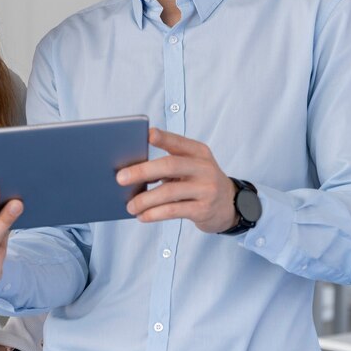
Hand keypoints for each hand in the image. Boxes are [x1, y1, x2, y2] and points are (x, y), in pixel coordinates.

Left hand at [121, 128, 236, 232]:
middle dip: (142, 171)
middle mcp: (205, 168)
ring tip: (129, 206)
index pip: (178, 142)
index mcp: (199, 152)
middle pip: (170, 165)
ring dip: (144, 199)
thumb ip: (170, 162)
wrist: (230, 205)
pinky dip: (154, 214)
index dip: (163, 138)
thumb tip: (132, 170)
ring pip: (169, 192)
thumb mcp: (192, 166)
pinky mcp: (203, 210)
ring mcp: (206, 189)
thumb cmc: (199, 181)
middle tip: (120, 178)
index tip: (146, 134)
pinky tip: (142, 216)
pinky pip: (173, 211)